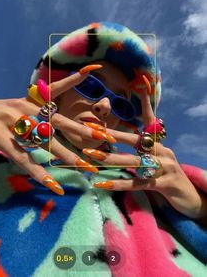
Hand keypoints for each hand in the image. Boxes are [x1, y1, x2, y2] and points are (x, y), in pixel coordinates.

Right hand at [0, 66, 115, 195]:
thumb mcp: (14, 110)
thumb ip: (33, 116)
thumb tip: (51, 127)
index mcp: (28, 101)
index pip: (54, 88)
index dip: (74, 79)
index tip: (93, 71)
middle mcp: (24, 109)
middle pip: (59, 121)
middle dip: (83, 130)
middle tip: (106, 138)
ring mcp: (12, 123)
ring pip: (45, 142)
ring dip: (67, 156)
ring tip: (86, 168)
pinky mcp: (0, 138)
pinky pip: (24, 159)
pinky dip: (39, 173)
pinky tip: (53, 185)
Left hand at [83, 82, 206, 219]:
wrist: (190, 198)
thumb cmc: (168, 177)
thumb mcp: (157, 161)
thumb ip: (143, 152)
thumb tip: (125, 144)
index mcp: (159, 144)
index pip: (151, 120)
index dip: (146, 103)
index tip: (139, 85)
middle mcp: (163, 152)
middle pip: (136, 140)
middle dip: (113, 134)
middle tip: (92, 130)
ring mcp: (165, 167)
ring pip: (135, 161)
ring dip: (111, 158)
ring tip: (92, 156)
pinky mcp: (165, 184)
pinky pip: (139, 183)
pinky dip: (120, 183)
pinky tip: (103, 184)